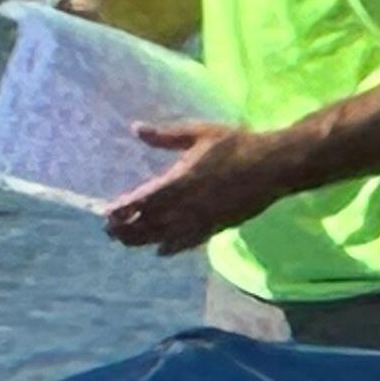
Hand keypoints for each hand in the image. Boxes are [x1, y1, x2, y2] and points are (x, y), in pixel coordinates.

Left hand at [102, 121, 295, 254]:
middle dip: (128, 227)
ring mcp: (205, 218)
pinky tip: (161, 252)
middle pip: (152, 221)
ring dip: (144, 239)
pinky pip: (192, 241)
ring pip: (168, 235)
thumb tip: (136, 128)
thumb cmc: (235, 145)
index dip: (124, 208)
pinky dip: (174, 247)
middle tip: (108, 231)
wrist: (273, 166)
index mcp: (182, 179)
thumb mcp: (199, 133)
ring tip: (124, 242)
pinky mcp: (219, 226)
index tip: (106, 213)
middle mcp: (190, 204)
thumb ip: (166, 136)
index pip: (146, 198)